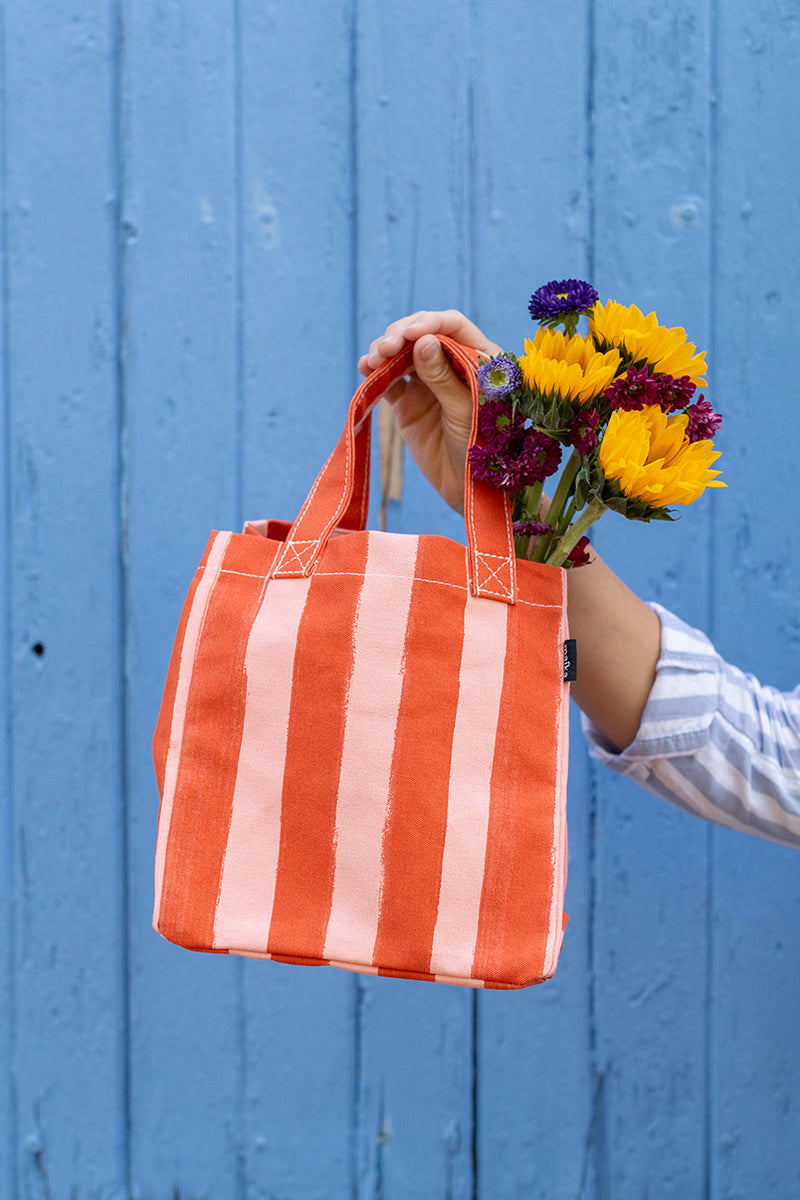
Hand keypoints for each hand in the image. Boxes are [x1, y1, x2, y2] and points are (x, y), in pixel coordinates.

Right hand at [358, 310, 500, 512]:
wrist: (468, 489)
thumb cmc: (481, 448)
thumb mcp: (465, 409)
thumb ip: (443, 375)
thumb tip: (422, 340)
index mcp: (478, 358)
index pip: (453, 325)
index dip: (430, 322)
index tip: (411, 332)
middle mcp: (451, 363)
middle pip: (422, 334)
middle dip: (401, 335)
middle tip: (385, 348)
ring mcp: (427, 382)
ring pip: (402, 353)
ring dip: (384, 351)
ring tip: (372, 360)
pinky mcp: (408, 402)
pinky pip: (389, 380)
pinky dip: (375, 373)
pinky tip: (366, 369)